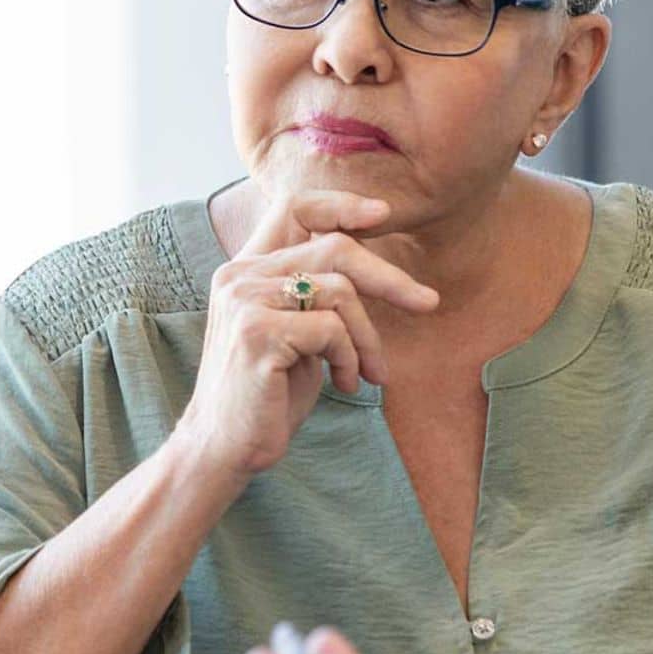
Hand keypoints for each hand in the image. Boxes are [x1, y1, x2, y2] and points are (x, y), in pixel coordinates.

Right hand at [172, 188, 437, 479]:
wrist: (225, 449)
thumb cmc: (269, 396)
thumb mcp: (298, 335)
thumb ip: (319, 297)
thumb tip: (377, 269)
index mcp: (246, 269)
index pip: (293, 206)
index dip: (341, 204)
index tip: (383, 214)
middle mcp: (239, 275)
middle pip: (334, 247)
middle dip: (389, 278)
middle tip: (427, 303)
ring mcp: (244, 301)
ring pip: (340, 292)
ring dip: (367, 338)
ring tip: (368, 372)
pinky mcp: (256, 334)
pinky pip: (331, 330)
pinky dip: (350, 359)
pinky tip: (344, 384)